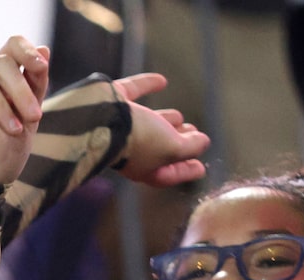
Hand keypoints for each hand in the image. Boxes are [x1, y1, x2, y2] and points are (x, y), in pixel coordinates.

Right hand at [0, 35, 47, 187]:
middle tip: (35, 117)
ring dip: (0, 100)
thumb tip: (45, 48)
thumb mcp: (28, 120)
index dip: (26, 50)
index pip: (10, 47)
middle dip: (20, 88)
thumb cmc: (2, 158)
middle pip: (0, 62)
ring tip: (13, 129)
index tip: (40, 68)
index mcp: (0, 82)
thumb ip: (35, 85)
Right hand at [112, 73, 208, 187]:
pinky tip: (161, 82)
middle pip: (159, 149)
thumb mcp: (172, 149)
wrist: (100, 119)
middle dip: (178, 144)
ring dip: (165, 120)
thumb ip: (190, 147)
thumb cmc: (137, 140)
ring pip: (147, 124)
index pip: (169, 173)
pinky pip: (135, 91)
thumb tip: (203, 142)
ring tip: (180, 117)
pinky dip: (147, 86)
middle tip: (194, 137)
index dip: (186, 171)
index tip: (200, 169)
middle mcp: (131, 149)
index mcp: (144, 168)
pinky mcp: (114, 101)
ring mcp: (121, 124)